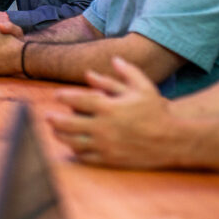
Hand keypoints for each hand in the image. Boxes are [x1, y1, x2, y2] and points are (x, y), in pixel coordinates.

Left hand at [46, 57, 177, 168]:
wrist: (173, 141)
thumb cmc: (157, 111)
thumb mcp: (143, 87)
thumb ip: (126, 72)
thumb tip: (113, 59)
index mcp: (109, 107)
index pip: (77, 100)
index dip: (64, 97)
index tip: (57, 95)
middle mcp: (103, 127)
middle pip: (68, 124)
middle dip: (54, 119)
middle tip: (46, 116)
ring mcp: (105, 145)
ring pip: (73, 142)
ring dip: (61, 136)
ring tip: (55, 131)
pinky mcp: (110, 159)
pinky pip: (86, 157)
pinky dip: (76, 151)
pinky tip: (72, 146)